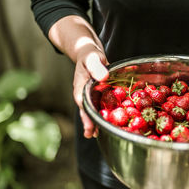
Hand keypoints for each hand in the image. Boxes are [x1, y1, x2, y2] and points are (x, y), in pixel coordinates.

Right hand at [48, 15, 108, 137]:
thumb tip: (103, 77)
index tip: (89, 123)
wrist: (89, 53)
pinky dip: (103, 114)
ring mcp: (90, 95)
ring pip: (92, 110)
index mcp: (80, 86)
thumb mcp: (92, 57)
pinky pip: (100, 106)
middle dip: (89, 122)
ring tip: (97, 134)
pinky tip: (108, 122)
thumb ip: (96, 66)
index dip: (86, 114)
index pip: (82, 102)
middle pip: (86, 110)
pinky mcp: (98, 95)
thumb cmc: (89, 54)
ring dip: (95, 121)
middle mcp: (84, 93)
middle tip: (91, 134)